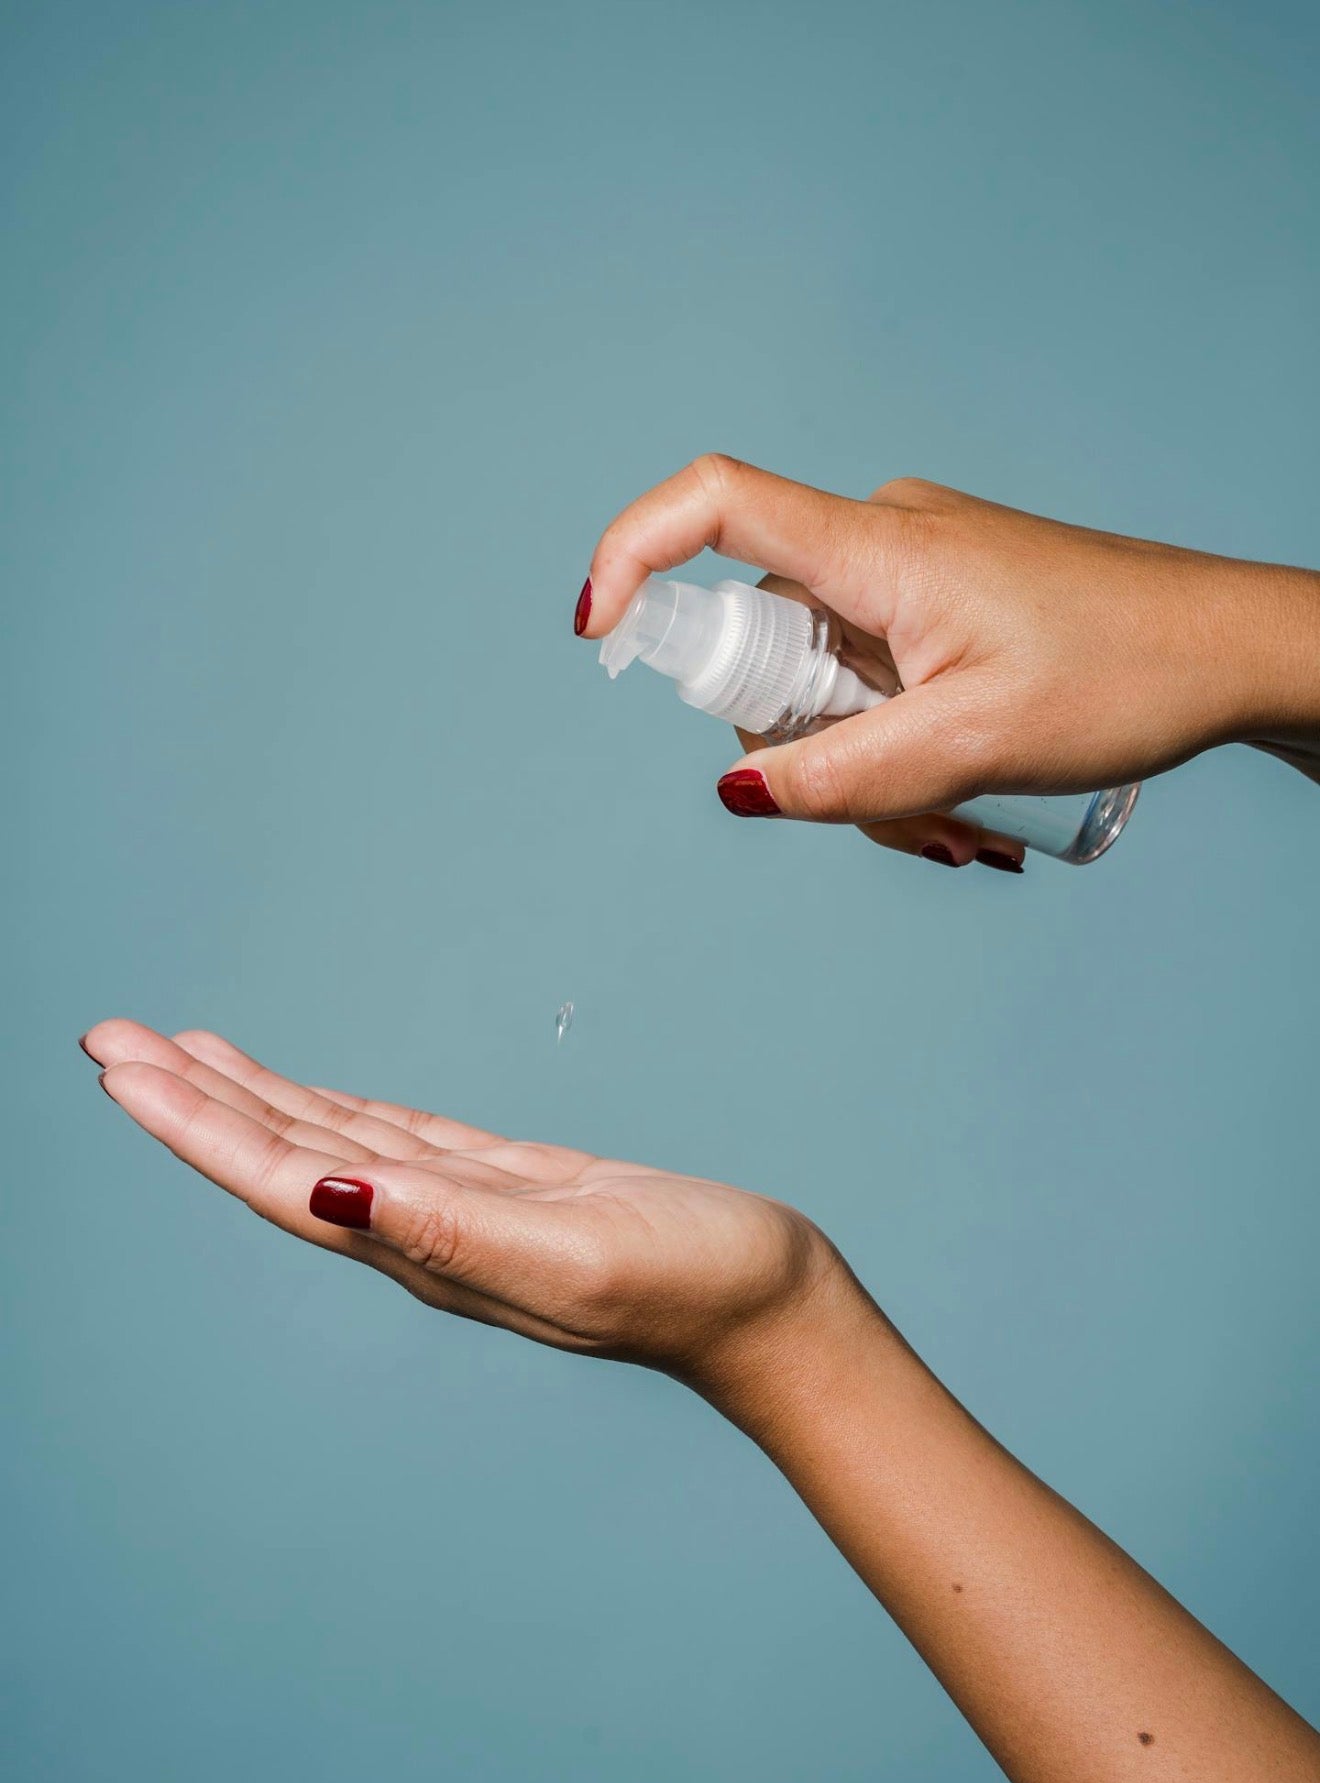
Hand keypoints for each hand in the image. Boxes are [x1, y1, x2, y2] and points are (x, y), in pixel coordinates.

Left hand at [83, 1020, 1319, 1782]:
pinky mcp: (505, 1186)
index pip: (281, 1177)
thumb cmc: (691, 1282)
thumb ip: (448, 1223)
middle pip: (281, 1155)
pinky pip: (393, 1136)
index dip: (194, 1123)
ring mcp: (461, 1209)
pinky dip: (334, 1108)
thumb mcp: (570, 1252)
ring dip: (249, 1098)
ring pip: (328, 1140)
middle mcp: (422, 1230)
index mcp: (425, 1245)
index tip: (120, 1065)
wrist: (771, 1306)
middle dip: (192, 1098)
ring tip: (179, 1050)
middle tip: (112, 1037)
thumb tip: (331, 1187)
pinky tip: (305, 1096)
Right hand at [579, 458, 1319, 865]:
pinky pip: (873, 674)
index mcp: (879, 550)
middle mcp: (884, 541)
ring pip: (825, 678)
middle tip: (906, 819)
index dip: (633, 553)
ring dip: (865, 763)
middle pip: (767, 641)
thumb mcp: (972, 749)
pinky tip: (968, 790)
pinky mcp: (946, 598)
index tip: (596, 628)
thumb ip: (842, 779)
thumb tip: (737, 790)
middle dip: (804, 748)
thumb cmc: (1124, 676)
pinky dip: (895, 741)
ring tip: (962, 818)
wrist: (1234, 649)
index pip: (715, 504)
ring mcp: (917, 571)